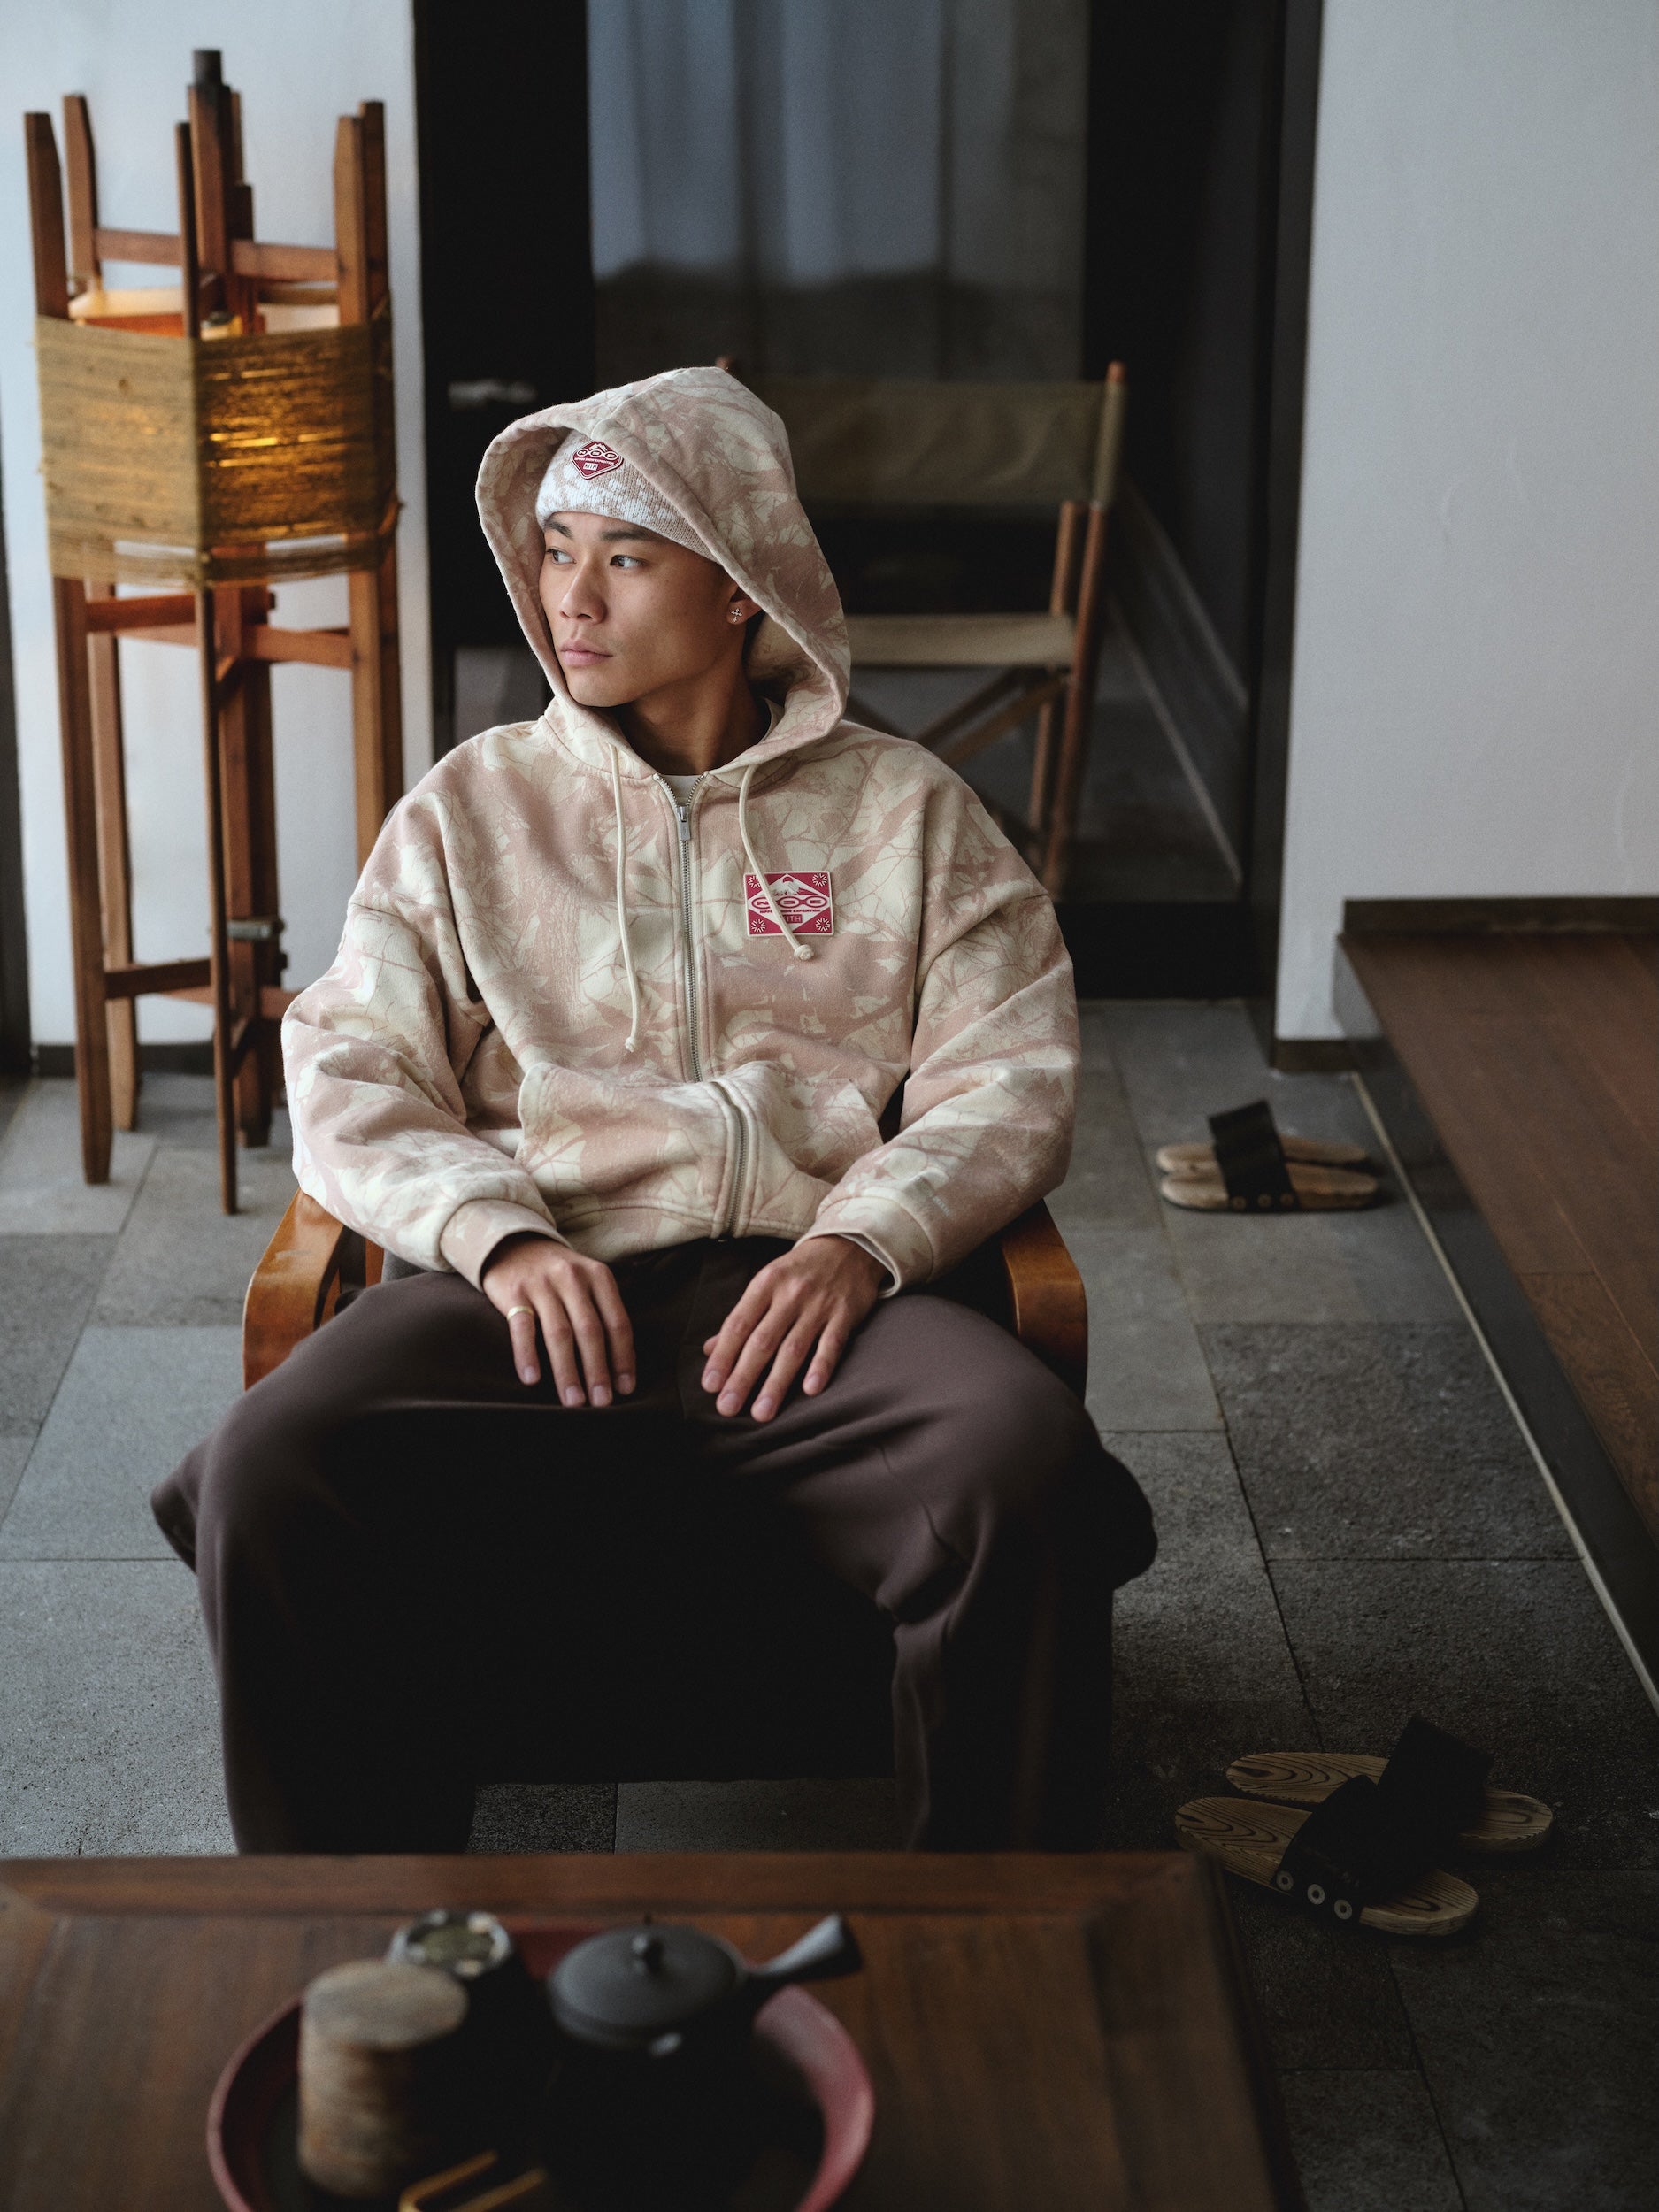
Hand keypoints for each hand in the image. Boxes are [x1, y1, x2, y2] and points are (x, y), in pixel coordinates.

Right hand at [481, 1234, 634, 1404]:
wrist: (513, 1242)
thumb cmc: (558, 1274)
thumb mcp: (588, 1282)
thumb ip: (604, 1314)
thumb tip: (623, 1363)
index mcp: (599, 1277)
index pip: (617, 1323)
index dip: (623, 1358)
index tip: (625, 1388)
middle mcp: (573, 1278)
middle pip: (590, 1331)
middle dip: (597, 1370)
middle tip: (601, 1402)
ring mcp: (542, 1284)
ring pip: (559, 1333)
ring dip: (567, 1371)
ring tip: (573, 1400)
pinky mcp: (513, 1292)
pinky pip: (522, 1327)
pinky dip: (527, 1355)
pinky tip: (532, 1380)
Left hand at [701, 1236, 884, 1421]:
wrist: (849, 1245)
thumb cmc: (800, 1271)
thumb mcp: (767, 1284)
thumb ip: (742, 1317)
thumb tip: (710, 1350)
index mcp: (765, 1284)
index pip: (738, 1324)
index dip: (723, 1356)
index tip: (710, 1385)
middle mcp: (790, 1294)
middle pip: (762, 1341)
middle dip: (743, 1377)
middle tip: (727, 1408)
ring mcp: (819, 1305)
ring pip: (794, 1348)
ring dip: (776, 1383)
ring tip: (762, 1412)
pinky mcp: (845, 1314)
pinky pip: (832, 1343)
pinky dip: (821, 1366)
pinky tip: (810, 1390)